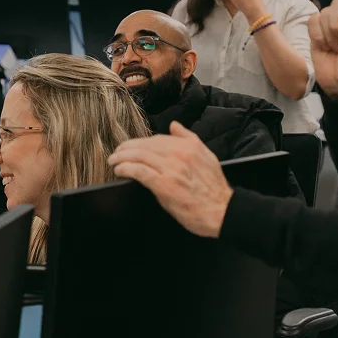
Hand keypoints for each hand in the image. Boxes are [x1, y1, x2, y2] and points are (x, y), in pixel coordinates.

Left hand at [108, 122, 232, 237]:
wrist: (223, 211)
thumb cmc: (214, 189)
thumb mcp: (207, 156)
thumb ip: (189, 139)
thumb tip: (175, 126)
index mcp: (189, 146)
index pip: (157, 139)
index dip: (141, 142)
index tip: (132, 147)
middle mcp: (179, 154)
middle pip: (145, 145)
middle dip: (127, 148)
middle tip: (117, 153)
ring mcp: (171, 169)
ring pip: (139, 156)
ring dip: (122, 157)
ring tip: (114, 160)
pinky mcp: (164, 185)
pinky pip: (139, 171)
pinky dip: (126, 168)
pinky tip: (119, 170)